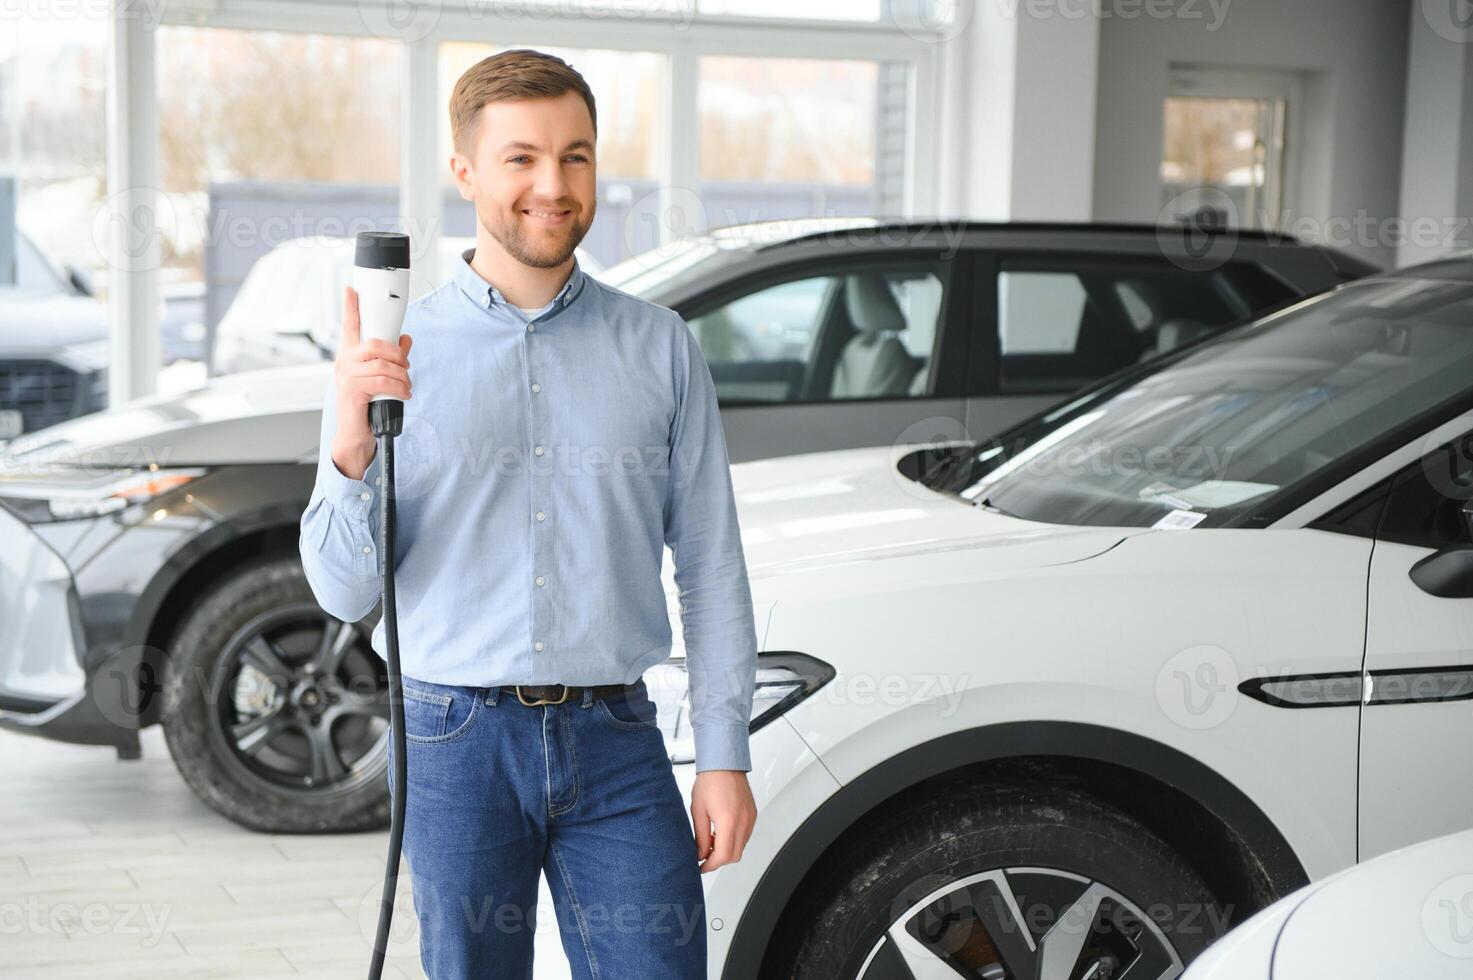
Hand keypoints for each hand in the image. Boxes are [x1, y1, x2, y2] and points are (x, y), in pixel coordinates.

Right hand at [333, 284, 413, 448]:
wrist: (356, 435)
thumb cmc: (367, 406)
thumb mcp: (381, 379)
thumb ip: (391, 359)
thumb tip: (405, 339)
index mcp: (350, 357)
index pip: (350, 327)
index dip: (351, 307)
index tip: (351, 290)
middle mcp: (345, 363)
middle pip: (375, 344)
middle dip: (397, 354)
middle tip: (406, 367)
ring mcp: (346, 377)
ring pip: (383, 365)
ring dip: (402, 376)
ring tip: (405, 387)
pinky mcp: (352, 391)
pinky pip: (383, 381)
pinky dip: (399, 388)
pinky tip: (403, 395)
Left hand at [691, 770, 756, 873]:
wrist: (724, 763)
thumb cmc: (710, 781)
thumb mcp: (698, 811)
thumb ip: (700, 836)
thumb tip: (700, 853)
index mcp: (728, 821)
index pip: (723, 856)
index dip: (710, 865)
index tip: (702, 867)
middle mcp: (743, 821)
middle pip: (734, 856)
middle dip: (719, 860)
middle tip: (705, 856)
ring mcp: (750, 818)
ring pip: (741, 847)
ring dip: (727, 849)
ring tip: (711, 839)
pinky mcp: (753, 814)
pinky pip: (745, 835)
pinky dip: (734, 839)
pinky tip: (721, 831)